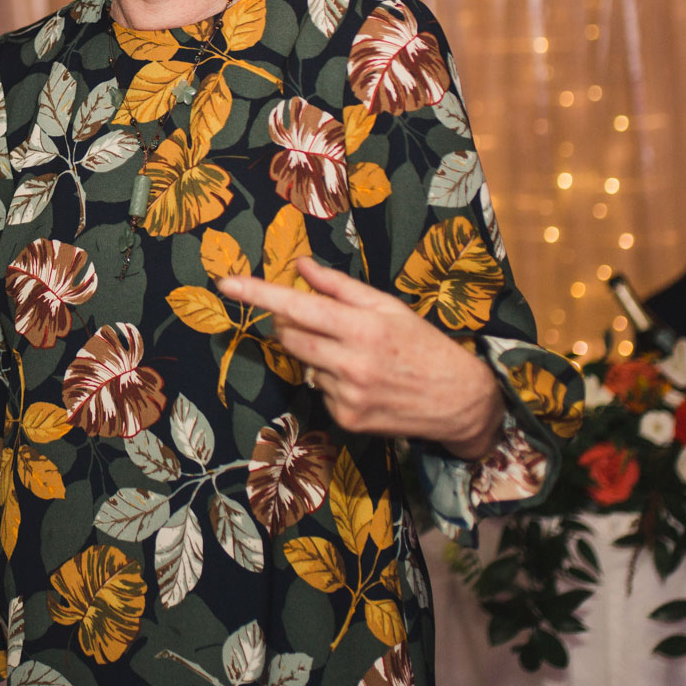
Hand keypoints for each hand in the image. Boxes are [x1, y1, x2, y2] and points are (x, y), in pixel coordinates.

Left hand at [218, 258, 502, 457]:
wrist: (459, 400)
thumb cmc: (423, 344)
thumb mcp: (388, 307)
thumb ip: (339, 287)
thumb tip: (301, 266)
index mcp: (363, 327)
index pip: (298, 306)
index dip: (258, 294)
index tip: (226, 283)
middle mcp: (351, 362)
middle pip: (289, 336)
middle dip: (290, 324)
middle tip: (318, 321)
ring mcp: (347, 395)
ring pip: (304, 365)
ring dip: (317, 356)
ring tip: (357, 357)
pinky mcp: (346, 420)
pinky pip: (319, 391)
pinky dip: (330, 382)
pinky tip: (361, 382)